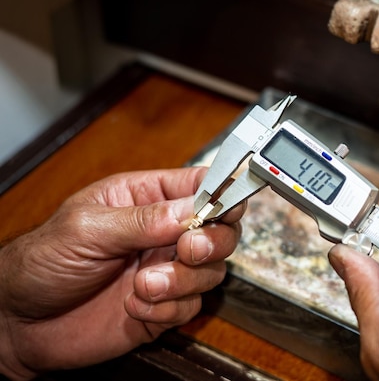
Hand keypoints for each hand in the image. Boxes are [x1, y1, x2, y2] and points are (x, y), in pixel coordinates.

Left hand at [0, 167, 243, 379]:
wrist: (19, 322)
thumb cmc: (43, 261)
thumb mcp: (87, 228)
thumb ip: (143, 220)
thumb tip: (193, 209)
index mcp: (146, 199)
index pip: (200, 186)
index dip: (222, 193)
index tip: (226, 207)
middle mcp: (163, 234)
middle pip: (221, 230)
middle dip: (212, 241)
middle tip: (186, 250)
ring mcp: (167, 271)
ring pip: (211, 271)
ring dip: (182, 281)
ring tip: (143, 284)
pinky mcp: (165, 307)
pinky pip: (191, 307)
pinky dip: (166, 309)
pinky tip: (133, 307)